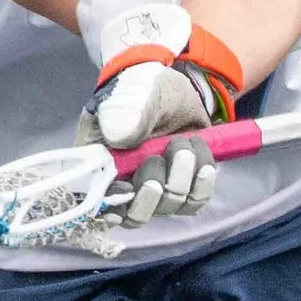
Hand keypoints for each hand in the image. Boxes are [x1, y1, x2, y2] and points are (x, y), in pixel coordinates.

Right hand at [78, 4, 235, 225]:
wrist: (172, 86)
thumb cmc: (142, 87)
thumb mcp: (136, 91)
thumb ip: (127, 110)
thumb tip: (120, 136)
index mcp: (98, 163)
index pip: (97, 201)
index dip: (113, 204)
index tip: (130, 186)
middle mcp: (123, 183)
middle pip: (136, 214)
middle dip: (156, 186)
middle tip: (169, 149)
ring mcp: (153, 188)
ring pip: (169, 206)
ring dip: (183, 175)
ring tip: (185, 142)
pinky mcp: (180, 187)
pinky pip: (194, 200)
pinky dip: (203, 181)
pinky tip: (203, 158)